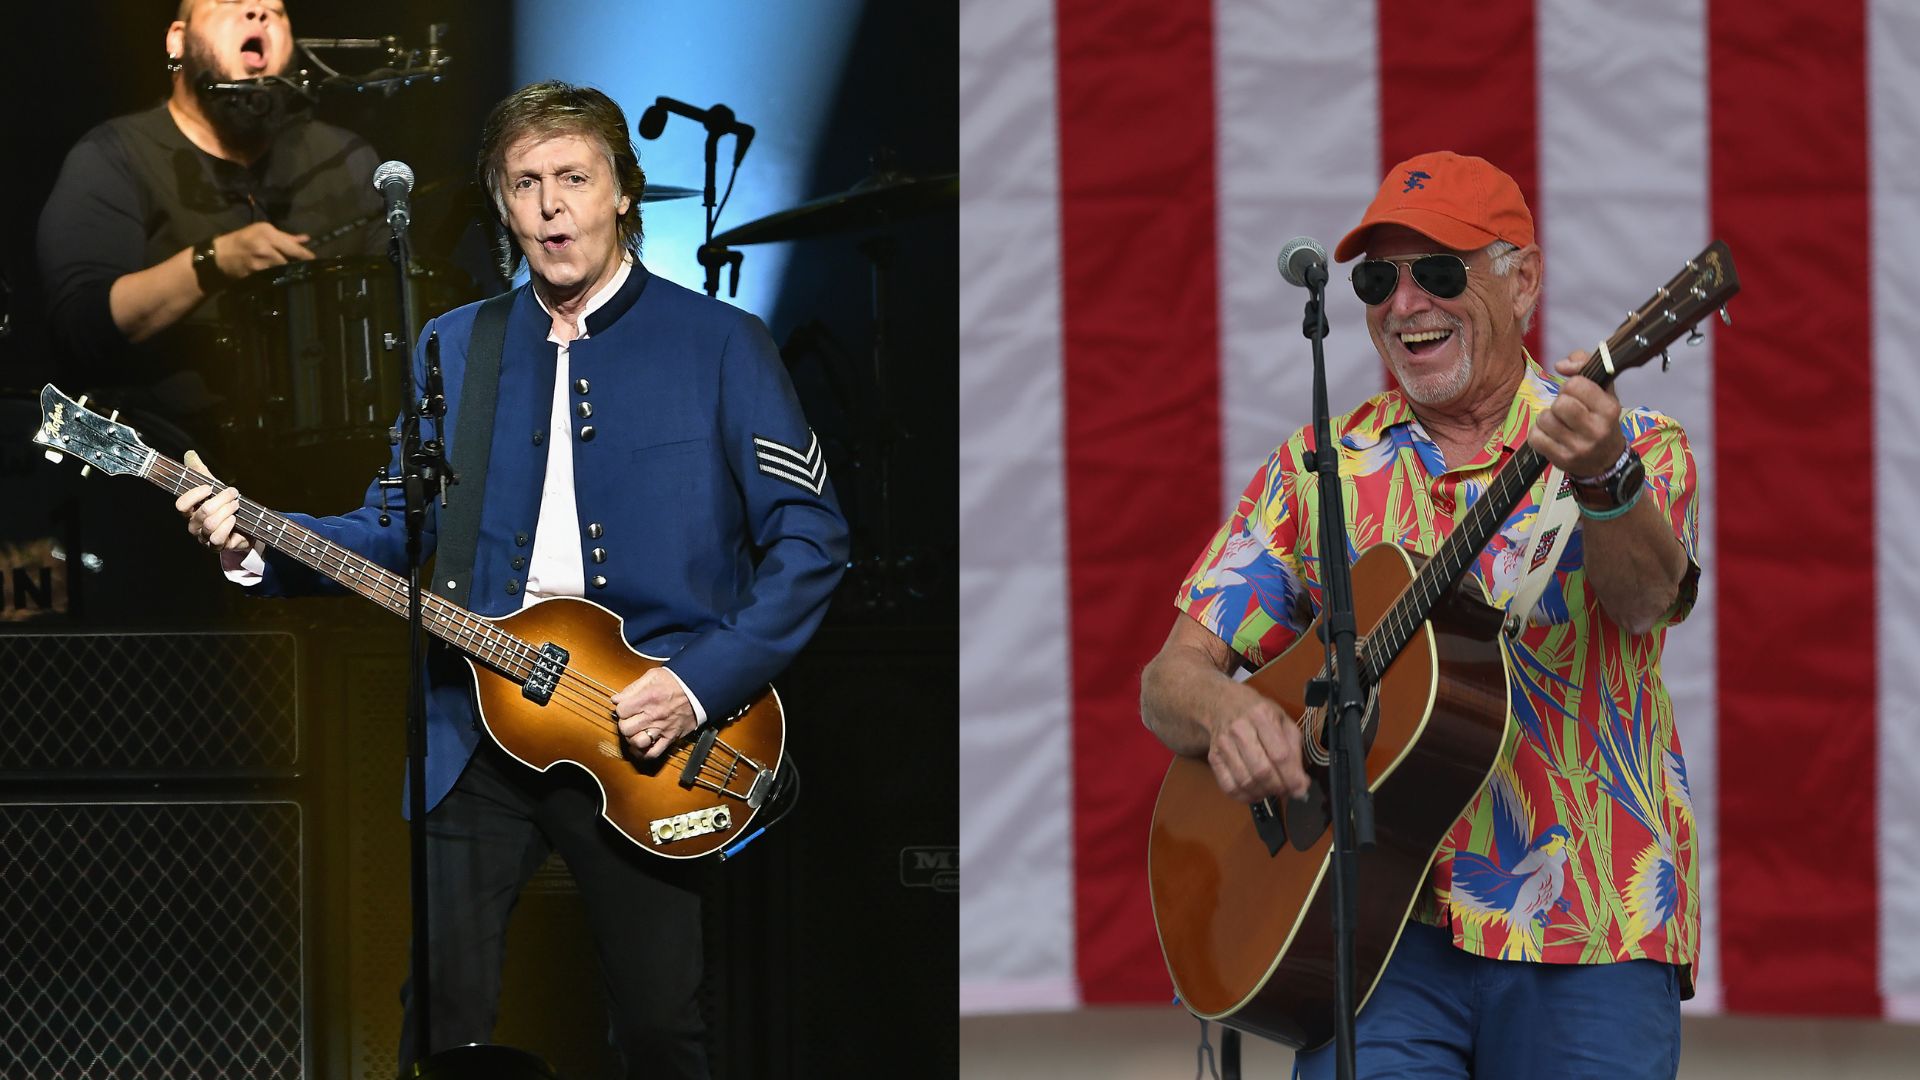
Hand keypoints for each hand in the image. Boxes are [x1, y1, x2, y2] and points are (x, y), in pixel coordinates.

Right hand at [172, 450, 254, 553]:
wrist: (245, 525)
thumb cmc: (224, 505)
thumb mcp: (214, 487)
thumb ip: (201, 472)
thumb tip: (190, 454)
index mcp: (189, 511)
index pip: (181, 504)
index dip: (195, 495)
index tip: (210, 487)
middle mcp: (194, 525)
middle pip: (203, 512)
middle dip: (222, 499)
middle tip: (233, 493)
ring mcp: (204, 538)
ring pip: (211, 524)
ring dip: (227, 511)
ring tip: (236, 505)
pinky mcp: (217, 547)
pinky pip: (218, 538)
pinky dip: (228, 526)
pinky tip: (234, 519)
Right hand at [212, 222, 315, 279]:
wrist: (220, 255)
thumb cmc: (243, 239)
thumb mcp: (262, 231)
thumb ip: (286, 237)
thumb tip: (306, 239)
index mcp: (268, 234)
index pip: (294, 248)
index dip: (306, 256)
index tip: (315, 261)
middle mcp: (265, 248)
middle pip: (290, 261)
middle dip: (298, 265)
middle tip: (305, 269)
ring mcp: (260, 264)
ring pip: (283, 271)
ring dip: (289, 273)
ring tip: (294, 274)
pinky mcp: (255, 276)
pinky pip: (273, 278)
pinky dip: (279, 278)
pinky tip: (282, 280)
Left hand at [612, 668, 696, 760]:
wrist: (700, 689)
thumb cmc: (678, 681)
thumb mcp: (653, 676)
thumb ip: (632, 688)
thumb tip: (616, 699)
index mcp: (648, 698)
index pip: (621, 710)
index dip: (621, 708)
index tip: (625, 707)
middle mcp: (654, 715)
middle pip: (626, 728)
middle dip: (624, 723)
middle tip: (629, 719)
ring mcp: (662, 728)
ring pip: (637, 742)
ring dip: (632, 738)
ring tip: (634, 732)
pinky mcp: (670, 737)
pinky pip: (653, 753)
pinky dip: (643, 753)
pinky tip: (640, 747)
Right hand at [1206, 681, 1310, 802]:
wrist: (1224, 704)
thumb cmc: (1258, 714)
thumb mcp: (1283, 721)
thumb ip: (1294, 751)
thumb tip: (1301, 784)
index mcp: (1262, 715)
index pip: (1280, 755)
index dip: (1292, 778)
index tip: (1301, 789)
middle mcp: (1240, 729)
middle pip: (1262, 771)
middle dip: (1278, 787)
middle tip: (1287, 790)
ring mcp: (1223, 744)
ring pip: (1245, 782)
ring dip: (1263, 793)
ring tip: (1272, 789)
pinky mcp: (1213, 757)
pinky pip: (1229, 786)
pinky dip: (1245, 797)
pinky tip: (1255, 792)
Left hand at [1529, 350, 1626, 477]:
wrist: (1605, 460)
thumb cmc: (1600, 418)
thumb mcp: (1603, 389)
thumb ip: (1584, 364)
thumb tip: (1560, 365)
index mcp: (1609, 409)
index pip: (1576, 384)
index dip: (1571, 386)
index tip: (1576, 394)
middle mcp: (1597, 430)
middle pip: (1560, 404)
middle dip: (1558, 402)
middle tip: (1565, 409)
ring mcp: (1579, 448)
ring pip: (1545, 419)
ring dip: (1547, 418)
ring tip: (1558, 422)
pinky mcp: (1562, 460)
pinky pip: (1535, 437)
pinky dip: (1538, 433)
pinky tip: (1550, 435)